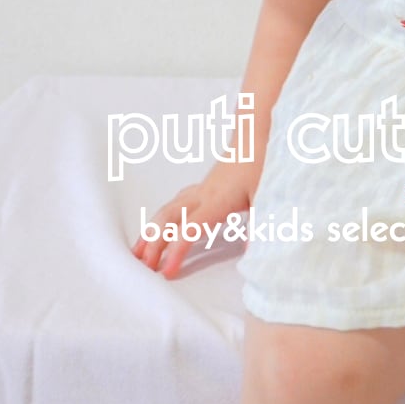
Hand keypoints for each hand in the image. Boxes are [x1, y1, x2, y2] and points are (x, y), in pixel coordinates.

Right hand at [130, 159, 260, 279]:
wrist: (257, 132)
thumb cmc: (261, 161)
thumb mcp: (266, 195)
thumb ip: (261, 226)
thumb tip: (253, 256)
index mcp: (217, 200)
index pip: (190, 229)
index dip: (177, 251)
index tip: (167, 272)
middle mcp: (203, 195)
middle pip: (169, 218)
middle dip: (153, 242)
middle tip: (143, 267)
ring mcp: (201, 190)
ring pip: (168, 210)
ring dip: (151, 231)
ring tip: (138, 252)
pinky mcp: (203, 187)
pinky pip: (175, 204)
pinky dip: (162, 219)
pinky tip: (159, 227)